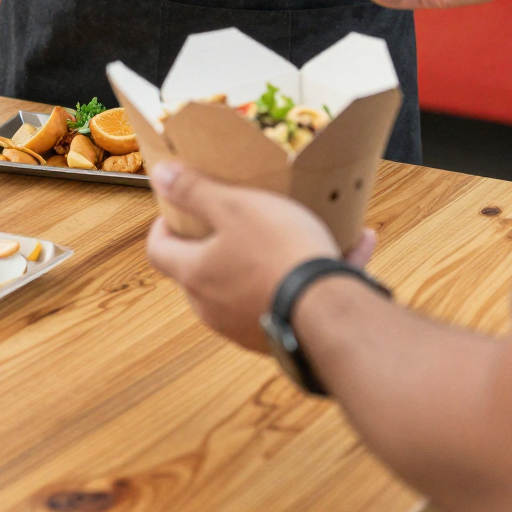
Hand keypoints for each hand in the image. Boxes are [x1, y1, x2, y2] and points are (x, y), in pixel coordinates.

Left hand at [146, 163, 373, 352]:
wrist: (328, 311)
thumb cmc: (277, 253)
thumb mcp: (233, 207)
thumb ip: (193, 191)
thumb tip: (159, 176)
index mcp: (195, 275)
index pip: (159, 250)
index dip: (163, 226)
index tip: (176, 210)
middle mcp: (213, 308)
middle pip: (201, 269)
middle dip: (215, 242)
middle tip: (233, 216)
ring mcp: (246, 326)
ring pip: (249, 283)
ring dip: (269, 257)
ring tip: (298, 229)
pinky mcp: (283, 336)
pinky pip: (292, 297)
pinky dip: (311, 274)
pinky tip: (352, 246)